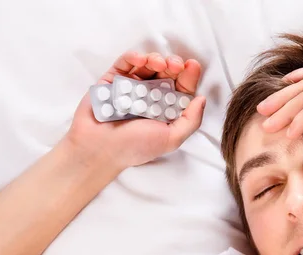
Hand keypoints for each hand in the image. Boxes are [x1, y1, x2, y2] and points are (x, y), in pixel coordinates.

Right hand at [65, 52, 205, 168]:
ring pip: (147, 65)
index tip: (192, 66)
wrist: (100, 149)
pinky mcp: (113, 80)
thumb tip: (202, 99)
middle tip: (175, 65)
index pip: (181, 88)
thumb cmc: (135, 147)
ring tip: (158, 63)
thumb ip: (190, 120)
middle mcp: (150, 96)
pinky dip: (134, 57)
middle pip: (166, 73)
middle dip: (173, 65)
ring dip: (155, 58)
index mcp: (165, 109)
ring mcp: (131, 87)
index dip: (188, 76)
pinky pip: (125, 63)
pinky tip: (141, 59)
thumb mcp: (171, 138)